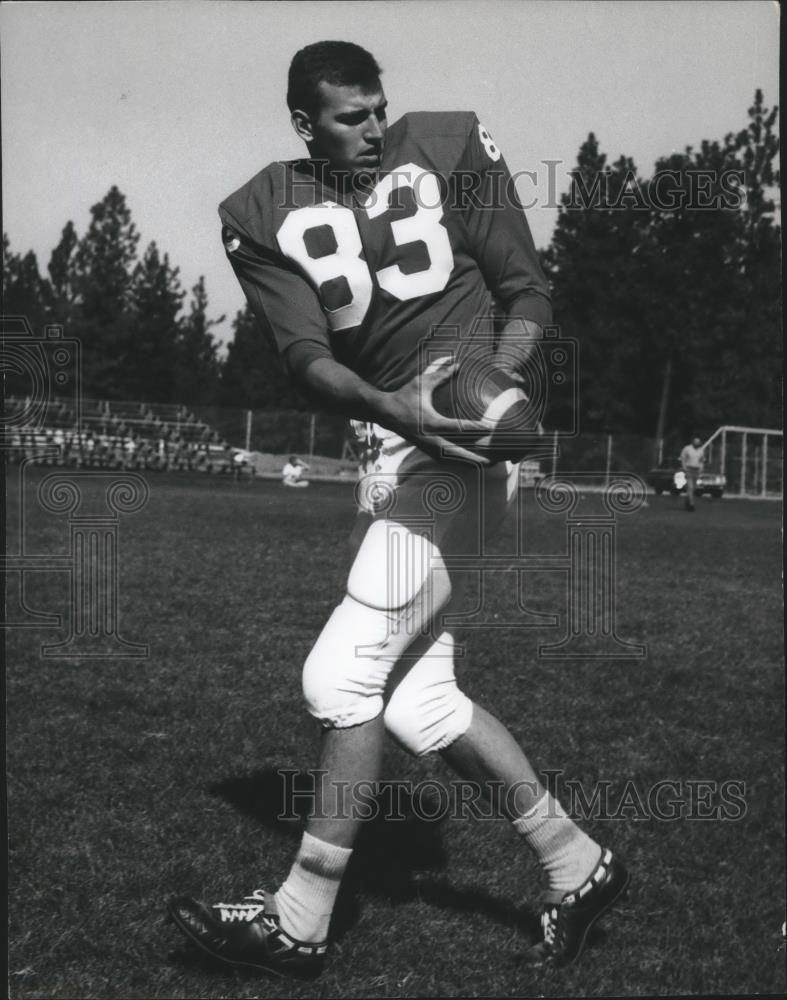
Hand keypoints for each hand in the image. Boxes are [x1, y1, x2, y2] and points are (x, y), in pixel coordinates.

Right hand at [377, 357, 492, 463]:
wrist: (384, 413)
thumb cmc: (403, 396)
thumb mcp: (421, 383)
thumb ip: (440, 375)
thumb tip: (457, 364)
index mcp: (431, 423)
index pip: (457, 428)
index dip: (475, 428)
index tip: (491, 428)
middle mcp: (430, 439)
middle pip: (457, 453)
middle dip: (475, 458)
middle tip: (493, 460)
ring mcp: (427, 447)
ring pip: (452, 460)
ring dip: (469, 463)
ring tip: (487, 464)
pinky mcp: (425, 449)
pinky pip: (445, 459)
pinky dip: (459, 462)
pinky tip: (471, 462)